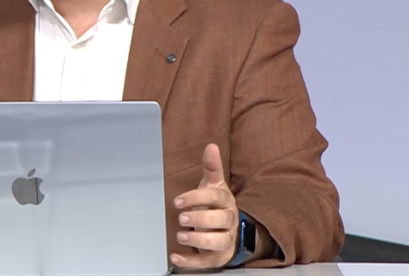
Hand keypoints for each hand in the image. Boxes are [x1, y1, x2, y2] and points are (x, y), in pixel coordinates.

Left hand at [170, 143, 239, 268]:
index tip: (178, 200)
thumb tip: (211, 146)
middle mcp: (229, 221)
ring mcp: (226, 240)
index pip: (215, 198)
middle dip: (201, 219)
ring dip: (199, 240)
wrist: (231, 229)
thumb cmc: (217, 205)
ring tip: (181, 236)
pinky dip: (191, 262)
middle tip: (182, 218)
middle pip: (220, 221)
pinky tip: (176, 258)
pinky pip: (208, 262)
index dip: (197, 198)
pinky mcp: (219, 257)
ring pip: (218, 242)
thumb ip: (211, 168)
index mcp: (226, 202)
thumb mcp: (214, 185)